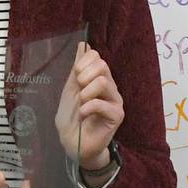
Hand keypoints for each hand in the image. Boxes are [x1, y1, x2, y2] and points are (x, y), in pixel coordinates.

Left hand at [56, 41, 123, 171]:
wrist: (73, 143)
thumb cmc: (72, 118)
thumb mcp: (71, 89)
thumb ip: (77, 68)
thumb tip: (83, 44)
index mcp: (99, 79)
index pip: (97, 56)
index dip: (83, 63)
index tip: (76, 77)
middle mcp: (110, 87)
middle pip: (102, 65)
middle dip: (84, 76)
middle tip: (79, 91)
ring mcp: (115, 101)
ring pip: (103, 82)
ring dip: (85, 93)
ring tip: (81, 105)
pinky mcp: (117, 115)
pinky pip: (102, 103)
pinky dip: (87, 108)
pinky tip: (83, 115)